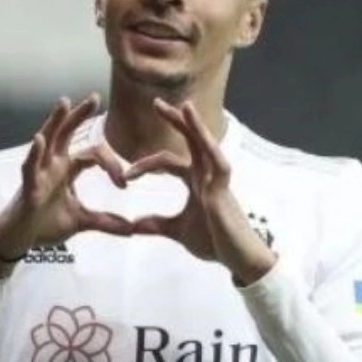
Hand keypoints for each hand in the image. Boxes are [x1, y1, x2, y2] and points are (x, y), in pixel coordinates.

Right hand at [0, 95, 129, 277]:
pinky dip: (35, 153)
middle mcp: (53, 165)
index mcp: (67, 169)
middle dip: (79, 115)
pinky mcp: (28, 187)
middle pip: (67, 133)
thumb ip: (106, 222)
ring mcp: (39, 173)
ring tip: (64, 103)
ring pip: (48, 141)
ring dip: (55, 122)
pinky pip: (30, 167)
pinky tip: (39, 139)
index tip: (124, 184)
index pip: (92, 155)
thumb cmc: (45, 225)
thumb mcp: (81, 222)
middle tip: (95, 97)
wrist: (20, 240)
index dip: (110, 165)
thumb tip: (132, 229)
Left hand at [125, 99, 276, 285]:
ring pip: (206, 145)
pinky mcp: (224, 190)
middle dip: (175, 120)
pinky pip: (219, 164)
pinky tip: (203, 137)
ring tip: (185, 106)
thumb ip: (157, 224)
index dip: (145, 164)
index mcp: (195, 181)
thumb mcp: (177, 231)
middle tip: (155, 103)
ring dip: (195, 126)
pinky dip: (211, 149)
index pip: (168, 160)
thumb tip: (134, 225)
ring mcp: (216, 180)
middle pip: (190, 140)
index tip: (125, 176)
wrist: (236, 258)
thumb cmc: (214, 242)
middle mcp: (206, 174)